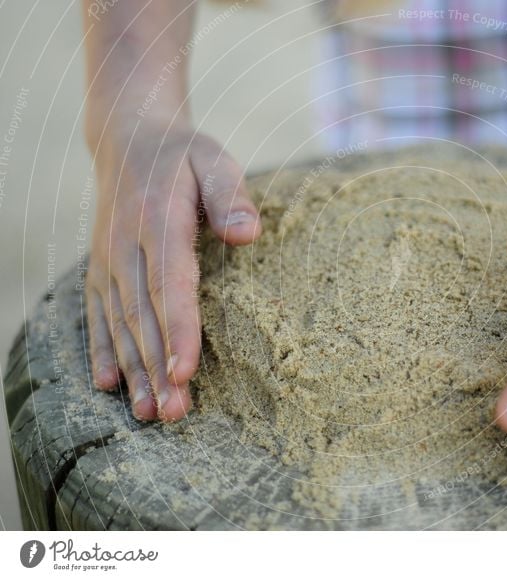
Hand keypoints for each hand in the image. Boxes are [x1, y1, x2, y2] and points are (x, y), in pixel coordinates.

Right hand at [86, 118, 261, 420]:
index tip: (186, 372)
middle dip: (157, 368)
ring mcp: (108, 259)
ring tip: (149, 413)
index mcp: (156, 220)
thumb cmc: (184, 155)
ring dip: (133, 370)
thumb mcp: (214, 160)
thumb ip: (230, 195)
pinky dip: (102, 350)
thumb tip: (248, 234)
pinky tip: (108, 384)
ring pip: (119, 323)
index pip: (169, 284)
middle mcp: (124, 245)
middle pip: (142, 315)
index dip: (178, 330)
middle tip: (174, 413)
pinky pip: (98, 314)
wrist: (129, 138)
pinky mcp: (100, 268)